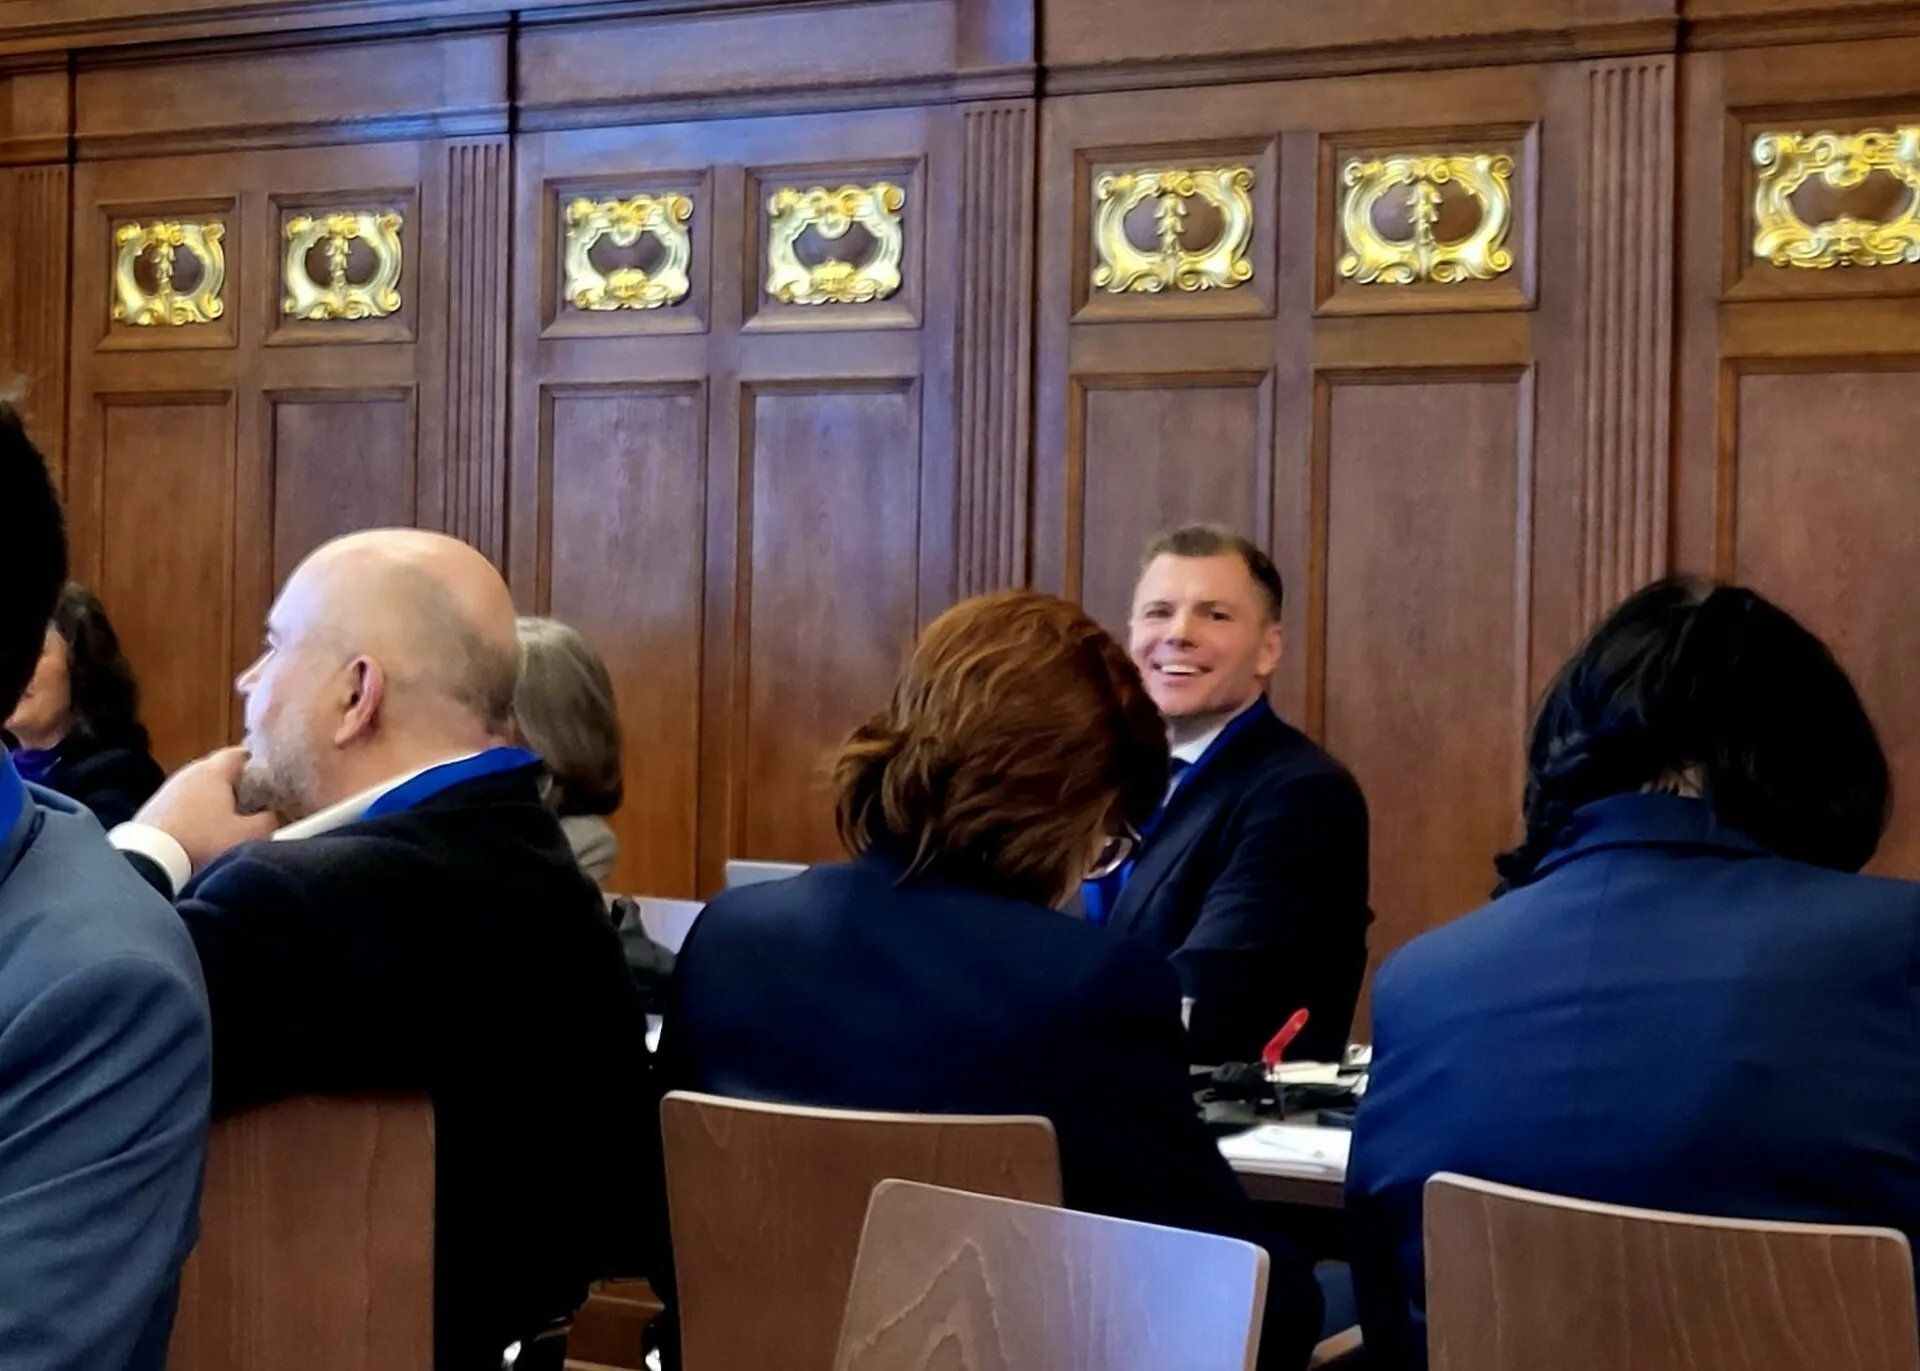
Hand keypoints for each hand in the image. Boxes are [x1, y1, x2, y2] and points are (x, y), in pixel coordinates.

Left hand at [132, 747, 279, 870]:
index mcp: (213, 771)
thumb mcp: (247, 835)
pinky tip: (201, 831)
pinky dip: (195, 811)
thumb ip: (269, 821)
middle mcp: (189, 772)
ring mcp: (167, 789)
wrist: (148, 861)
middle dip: (237, 783)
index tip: (270, 778)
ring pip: (199, 787)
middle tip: (254, 802)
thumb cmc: (202, 841)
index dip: (258, 762)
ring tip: (228, 820)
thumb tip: (276, 814)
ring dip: (214, 799)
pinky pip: (182, 802)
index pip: (240, 753)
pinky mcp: (153, 808)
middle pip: (218, 770)